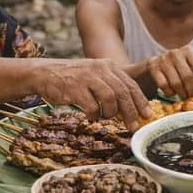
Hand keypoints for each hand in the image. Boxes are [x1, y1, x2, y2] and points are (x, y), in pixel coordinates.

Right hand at [34, 58, 150, 129]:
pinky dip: (94, 114)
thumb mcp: (95, 75)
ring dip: (110, 113)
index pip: (130, 84)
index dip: (141, 101)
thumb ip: (112, 87)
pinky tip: (91, 116)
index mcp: (108, 66)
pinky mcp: (75, 88)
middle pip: (123, 92)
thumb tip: (130, 108)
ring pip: (110, 99)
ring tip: (105, 117)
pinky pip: (91, 106)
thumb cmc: (73, 78)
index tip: (147, 115)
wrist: (44, 73)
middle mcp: (100, 69)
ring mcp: (87, 78)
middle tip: (133, 126)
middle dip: (131, 112)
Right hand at [146, 45, 192, 97]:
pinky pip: (164, 85)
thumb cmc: (179, 67)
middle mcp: (176, 53)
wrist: (156, 64)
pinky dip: (170, 92)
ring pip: (176, 82)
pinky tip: (172, 93)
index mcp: (188, 51)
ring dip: (182, 93)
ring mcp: (163, 59)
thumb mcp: (190, 66)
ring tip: (184, 96)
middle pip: (188, 76)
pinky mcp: (153, 67)